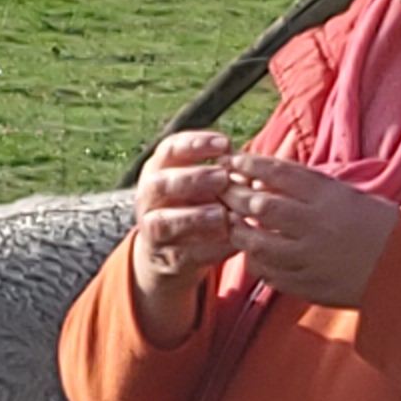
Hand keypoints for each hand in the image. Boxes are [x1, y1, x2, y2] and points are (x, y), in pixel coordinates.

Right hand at [127, 128, 236, 340]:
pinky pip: (181, 252)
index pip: (170, 149)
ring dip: (193, 217)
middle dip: (192, 179)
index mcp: (159, 169)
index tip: (226, 144)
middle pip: (160, 183)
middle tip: (222, 178)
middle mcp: (149, 197)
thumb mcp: (207, 185)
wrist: (175, 251)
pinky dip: (206, 247)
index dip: (195, 144)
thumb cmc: (198, 204)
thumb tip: (252, 166)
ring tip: (221, 215)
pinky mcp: (163, 256)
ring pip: (162, 221)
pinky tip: (229, 241)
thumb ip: (224, 174)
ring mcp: (151, 228)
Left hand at [223, 152, 400, 308]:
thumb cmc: (377, 225)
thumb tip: (261, 180)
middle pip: (260, 206)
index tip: (231, 160)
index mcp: (331, 197)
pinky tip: (251, 252)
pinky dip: (255, 261)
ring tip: (230, 221)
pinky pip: (268, 272)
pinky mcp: (307, 284)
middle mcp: (318, 225)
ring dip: (238, 231)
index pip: (280, 173)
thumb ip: (307, 189)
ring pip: (257, 243)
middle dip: (233, 196)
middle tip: (219, 189)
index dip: (250, 165)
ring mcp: (311, 257)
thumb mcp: (347, 196)